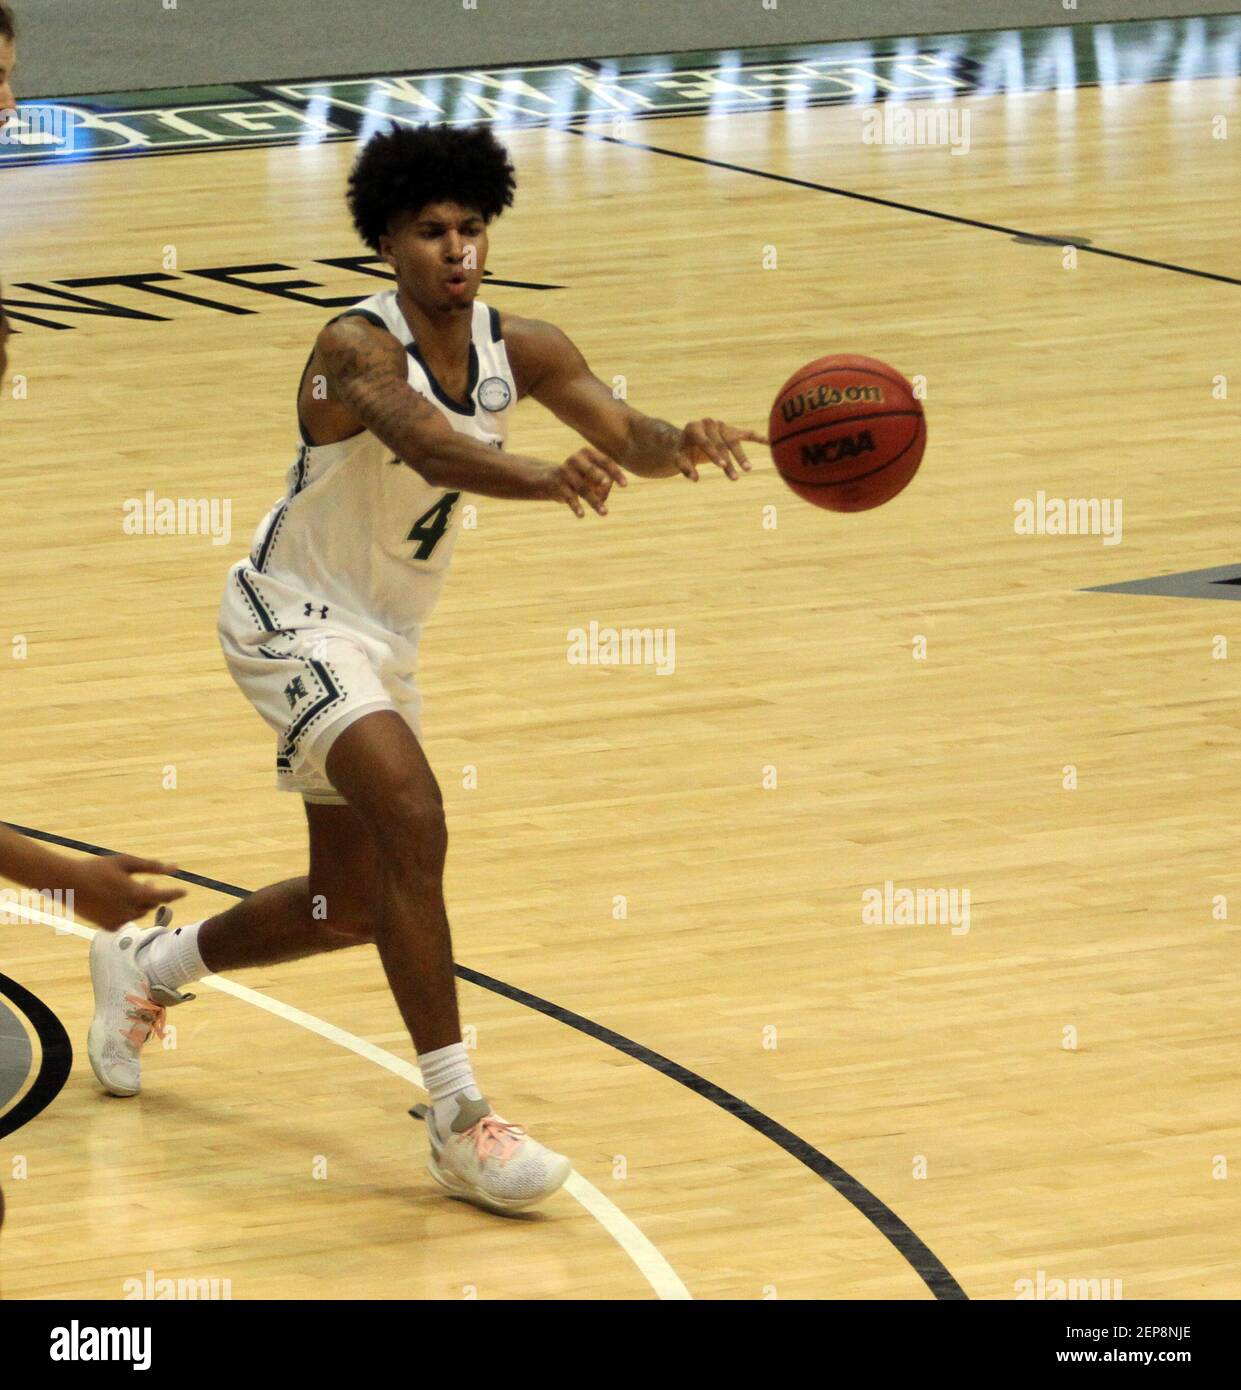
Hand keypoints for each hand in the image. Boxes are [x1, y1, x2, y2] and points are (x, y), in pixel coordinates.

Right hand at [68, 855, 186, 930]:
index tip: (184, 891)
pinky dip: (125, 912)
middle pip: (151, 904)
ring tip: (129, 889)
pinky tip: (115, 902)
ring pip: (138, 913)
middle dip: (151, 894)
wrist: (67, 883)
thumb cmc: (98, 868)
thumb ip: (151, 866)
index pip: (164, 896)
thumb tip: (175, 868)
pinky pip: (124, 920)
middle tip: (146, 882)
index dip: (175, 893)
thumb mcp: (126, 862)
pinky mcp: (107, 927)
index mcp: (135, 893)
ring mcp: (118, 920)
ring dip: (139, 903)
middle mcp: (129, 910)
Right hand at [540, 448, 627, 516]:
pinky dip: (576, 506)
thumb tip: (605, 493)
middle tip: (607, 484)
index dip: (615, 473)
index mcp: (588, 453)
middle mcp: (576, 459)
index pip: (605, 461)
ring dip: (594, 501)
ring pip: (582, 488)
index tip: (625, 485)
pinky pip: (569, 497)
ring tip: (604, 513)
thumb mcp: (594, 476)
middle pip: (591, 470)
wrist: (550, 479)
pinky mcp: (557, 485)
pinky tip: (581, 515)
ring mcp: (565, 471)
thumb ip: (605, 483)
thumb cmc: (581, 476)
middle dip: (599, 477)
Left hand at [676, 419, 767, 481]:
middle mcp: (709, 423)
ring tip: (747, 470)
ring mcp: (722, 426)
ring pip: (734, 441)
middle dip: (728, 461)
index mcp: (694, 427)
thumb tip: (695, 478)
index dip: (714, 454)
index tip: (722, 466)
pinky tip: (770, 442)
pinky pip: (747, 433)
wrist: (688, 440)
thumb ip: (685, 468)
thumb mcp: (678, 459)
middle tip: (735, 478)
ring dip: (741, 456)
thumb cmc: (683, 451)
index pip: (706, 441)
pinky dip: (759, 437)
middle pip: (721, 443)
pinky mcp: (732, 430)